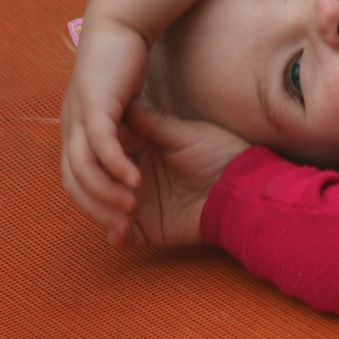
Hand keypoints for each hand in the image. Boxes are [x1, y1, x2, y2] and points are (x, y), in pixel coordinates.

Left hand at [61, 20, 148, 234]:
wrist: (117, 27)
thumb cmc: (121, 67)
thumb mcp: (121, 107)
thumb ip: (123, 131)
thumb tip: (133, 154)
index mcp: (75, 133)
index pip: (76, 181)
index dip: (94, 205)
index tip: (120, 223)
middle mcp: (70, 129)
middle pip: (75, 181)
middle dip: (98, 208)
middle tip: (123, 227)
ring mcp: (79, 117)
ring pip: (85, 167)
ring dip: (105, 192)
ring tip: (130, 208)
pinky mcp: (95, 104)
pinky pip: (101, 143)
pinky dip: (114, 165)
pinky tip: (133, 180)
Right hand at [109, 101, 249, 247]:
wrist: (241, 186)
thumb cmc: (217, 152)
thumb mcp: (183, 135)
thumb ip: (152, 124)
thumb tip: (126, 102)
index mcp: (142, 150)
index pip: (109, 150)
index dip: (101, 151)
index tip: (97, 149)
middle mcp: (136, 177)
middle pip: (102, 181)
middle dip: (97, 184)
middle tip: (105, 184)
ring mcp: (142, 203)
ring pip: (107, 209)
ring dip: (103, 211)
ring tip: (117, 209)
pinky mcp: (151, 227)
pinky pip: (127, 237)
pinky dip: (118, 237)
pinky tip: (117, 233)